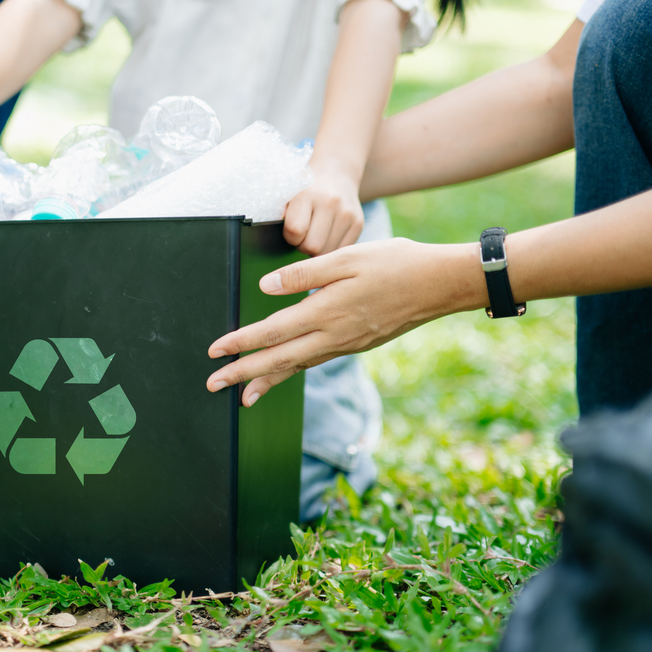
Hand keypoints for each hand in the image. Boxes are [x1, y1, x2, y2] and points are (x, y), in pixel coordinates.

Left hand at [206, 238, 485, 404]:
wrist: (439, 284)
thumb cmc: (394, 263)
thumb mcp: (347, 257)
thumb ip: (304, 274)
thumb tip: (265, 288)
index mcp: (325, 312)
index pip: (271, 333)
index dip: (240, 343)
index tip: (214, 352)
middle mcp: (332, 336)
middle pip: (278, 360)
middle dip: (243, 374)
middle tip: (212, 385)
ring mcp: (345, 344)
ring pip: (296, 366)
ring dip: (266, 379)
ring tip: (242, 394)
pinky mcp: (355, 345)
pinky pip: (315, 362)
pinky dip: (293, 371)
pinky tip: (283, 373)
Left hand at [282, 162, 364, 255]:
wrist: (336, 172)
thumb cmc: (305, 188)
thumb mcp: (288, 193)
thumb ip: (281, 215)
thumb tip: (272, 238)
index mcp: (308, 194)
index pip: (295, 231)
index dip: (290, 237)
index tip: (291, 232)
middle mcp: (330, 203)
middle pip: (312, 246)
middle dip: (304, 246)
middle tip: (304, 236)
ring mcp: (347, 214)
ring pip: (327, 252)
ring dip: (318, 250)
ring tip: (315, 235)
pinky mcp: (358, 223)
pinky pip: (341, 250)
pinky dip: (332, 248)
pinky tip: (328, 236)